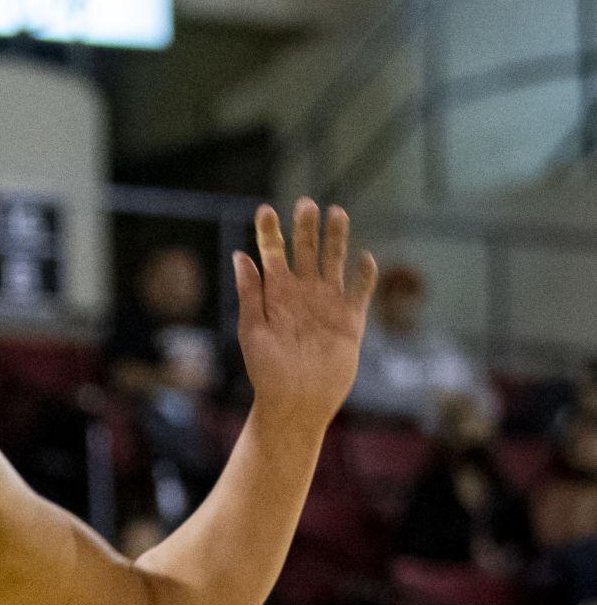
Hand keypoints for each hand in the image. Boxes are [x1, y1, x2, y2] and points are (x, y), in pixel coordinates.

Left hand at [234, 199, 376, 434]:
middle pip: (306, 250)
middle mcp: (302, 292)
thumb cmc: (267, 369)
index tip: (265, 210)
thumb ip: (250, 292)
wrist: (296, 401)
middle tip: (306, 202)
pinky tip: (364, 257)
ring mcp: (327, 304)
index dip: (269, 231)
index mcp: (275, 293)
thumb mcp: (252, 328)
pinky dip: (364, 275)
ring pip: (334, 262)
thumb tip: (241, 254)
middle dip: (306, 227)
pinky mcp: (350, 320)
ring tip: (337, 212)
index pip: (272, 253)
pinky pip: (360, 292)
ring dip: (336, 238)